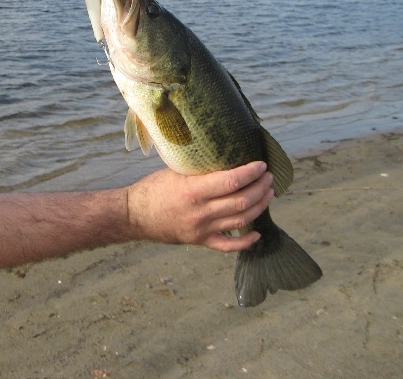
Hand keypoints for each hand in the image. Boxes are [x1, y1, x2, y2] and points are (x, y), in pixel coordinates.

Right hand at [126, 161, 274, 252]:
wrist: (134, 215)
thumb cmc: (152, 188)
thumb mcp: (175, 172)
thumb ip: (200, 170)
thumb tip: (223, 157)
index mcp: (193, 190)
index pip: (232, 181)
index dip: (251, 173)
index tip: (261, 165)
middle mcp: (200, 211)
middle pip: (242, 201)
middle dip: (260, 188)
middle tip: (268, 178)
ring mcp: (202, 229)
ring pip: (241, 220)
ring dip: (259, 207)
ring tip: (268, 195)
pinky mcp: (200, 240)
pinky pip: (228, 245)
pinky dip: (246, 241)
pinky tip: (257, 233)